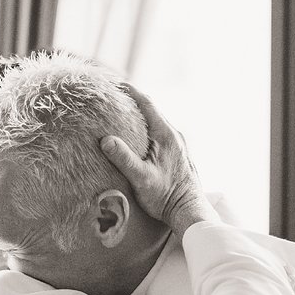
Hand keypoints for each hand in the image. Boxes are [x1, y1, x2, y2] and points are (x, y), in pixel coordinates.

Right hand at [100, 85, 215, 236]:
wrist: (189, 211)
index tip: (115, 83)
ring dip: (140, 116)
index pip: (147, 104)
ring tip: (122, 114)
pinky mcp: (177, 155)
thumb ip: (124, 158)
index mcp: (166, 135)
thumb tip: (106, 140)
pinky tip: (137, 138)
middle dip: (133, 101)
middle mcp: (174, 135)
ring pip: (156, 122)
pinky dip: (146, 129)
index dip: (131, 91)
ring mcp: (177, 145)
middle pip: (152, 110)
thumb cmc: (166, 197)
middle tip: (114, 96)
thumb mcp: (141, 178)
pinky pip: (160, 134)